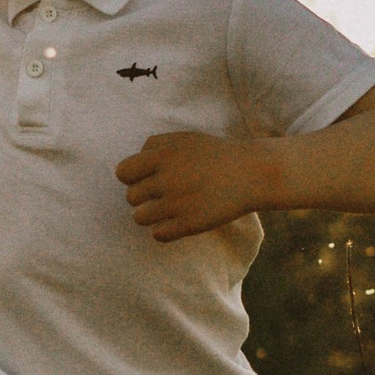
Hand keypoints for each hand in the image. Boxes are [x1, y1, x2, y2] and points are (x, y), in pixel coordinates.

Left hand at [114, 129, 271, 242]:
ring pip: (140, 218)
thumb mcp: (185, 138)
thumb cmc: (217, 155)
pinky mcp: (190, 224)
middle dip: (144, 198)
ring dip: (151, 216)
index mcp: (163, 155)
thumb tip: (134, 162)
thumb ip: (156, 145)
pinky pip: (158, 235)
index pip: (123, 172)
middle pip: (130, 197)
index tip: (148, 179)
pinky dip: (165, 231)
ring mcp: (178, 203)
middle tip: (164, 195)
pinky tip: (178, 222)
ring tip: (168, 211)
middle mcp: (167, 179)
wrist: (252, 173)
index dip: (132, 178)